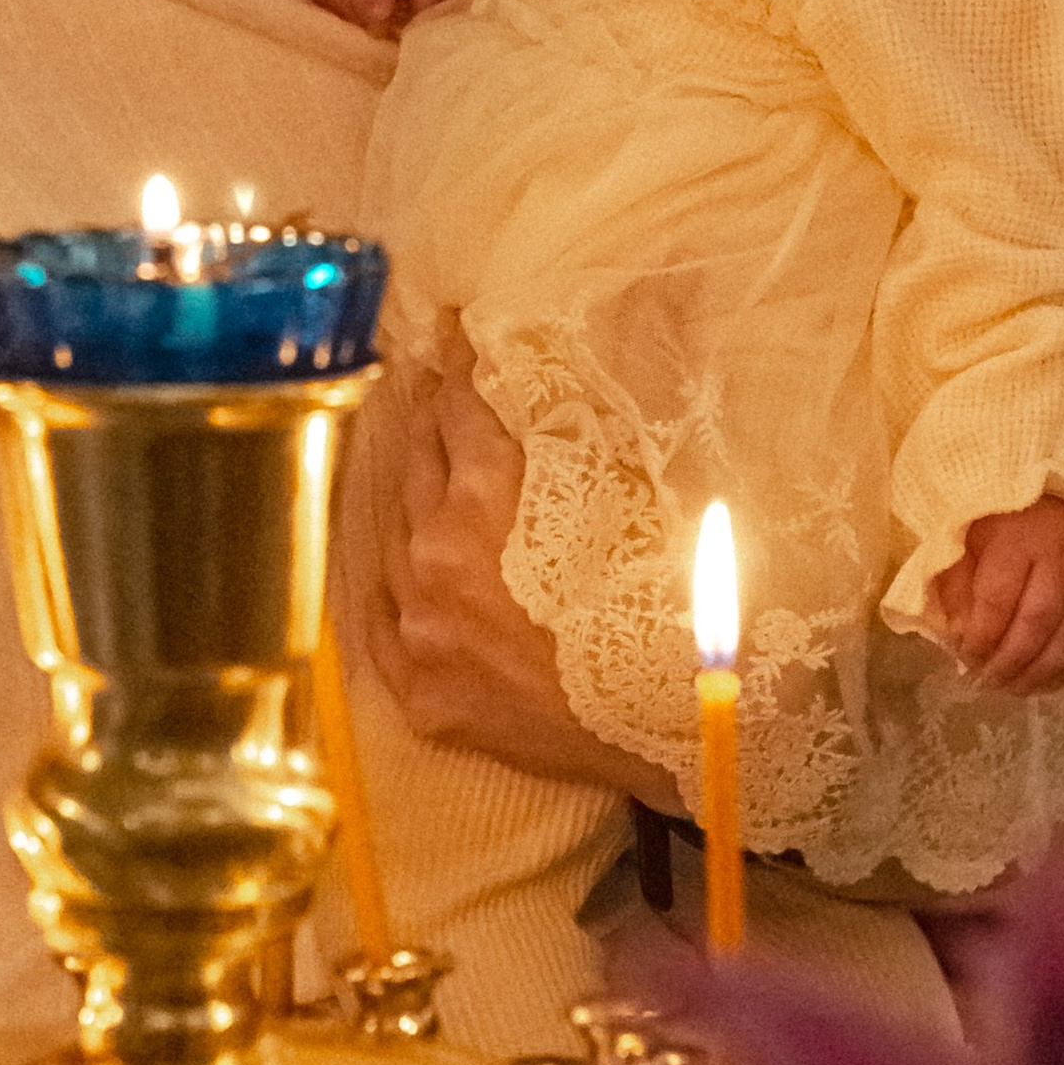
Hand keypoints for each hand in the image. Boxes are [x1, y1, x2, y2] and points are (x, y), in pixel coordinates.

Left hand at [363, 359, 671, 800]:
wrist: (683, 732)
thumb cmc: (674, 608)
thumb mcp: (636, 494)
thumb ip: (583, 429)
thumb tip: (571, 364)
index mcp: (484, 504)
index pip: (460, 410)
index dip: (460, 363)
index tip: (453, 332)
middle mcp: (434, 562)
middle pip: (418, 465)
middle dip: (429, 416)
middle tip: (431, 378)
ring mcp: (420, 632)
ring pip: (392, 536)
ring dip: (406, 491)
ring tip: (414, 453)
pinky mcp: (422, 693)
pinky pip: (379, 622)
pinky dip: (386, 581)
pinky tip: (391, 554)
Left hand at [928, 492, 1063, 692]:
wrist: (1060, 498)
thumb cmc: (1003, 521)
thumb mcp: (967, 539)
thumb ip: (957, 585)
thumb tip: (959, 636)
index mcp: (1017, 540)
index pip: (998, 598)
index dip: (982, 636)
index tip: (967, 658)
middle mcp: (1060, 558)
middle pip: (1038, 621)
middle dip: (1012, 661)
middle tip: (990, 683)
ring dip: (1043, 671)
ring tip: (1017, 689)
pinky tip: (1048, 683)